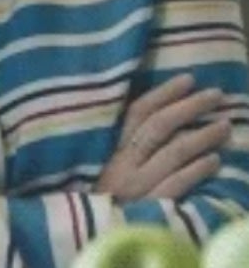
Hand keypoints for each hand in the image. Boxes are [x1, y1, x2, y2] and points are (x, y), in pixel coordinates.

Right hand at [96, 74, 231, 199]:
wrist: (88, 235)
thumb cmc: (102, 198)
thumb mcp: (102, 166)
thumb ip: (122, 145)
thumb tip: (153, 115)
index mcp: (108, 149)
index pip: (136, 112)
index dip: (163, 94)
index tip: (188, 79)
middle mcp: (122, 164)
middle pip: (158, 128)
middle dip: (189, 108)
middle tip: (216, 95)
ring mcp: (136, 186)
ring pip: (172, 153)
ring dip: (201, 136)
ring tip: (225, 125)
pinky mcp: (150, 208)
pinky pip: (176, 185)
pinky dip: (196, 170)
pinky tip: (215, 160)